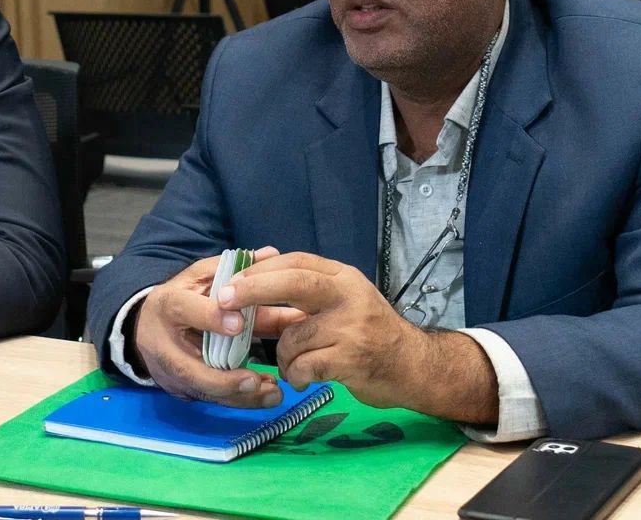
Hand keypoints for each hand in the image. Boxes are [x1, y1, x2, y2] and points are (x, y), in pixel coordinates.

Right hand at [131, 246, 299, 408]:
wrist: (145, 327)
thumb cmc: (180, 298)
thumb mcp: (199, 277)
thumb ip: (232, 268)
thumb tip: (271, 253)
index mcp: (169, 305)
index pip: (187, 310)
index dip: (212, 318)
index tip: (239, 325)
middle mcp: (164, 344)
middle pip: (190, 369)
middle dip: (225, 380)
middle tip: (257, 379)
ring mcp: (171, 372)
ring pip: (205, 391)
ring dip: (240, 396)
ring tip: (273, 394)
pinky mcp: (181, 390)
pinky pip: (211, 400)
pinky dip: (240, 400)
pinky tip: (265, 395)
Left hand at [220, 252, 498, 422]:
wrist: (416, 366)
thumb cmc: (372, 333)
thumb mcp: (344, 302)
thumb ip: (307, 295)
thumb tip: (251, 289)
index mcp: (342, 277)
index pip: (296, 262)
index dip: (260, 270)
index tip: (230, 280)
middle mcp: (347, 295)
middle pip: (294, 282)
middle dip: (254, 289)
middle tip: (224, 300)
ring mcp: (351, 326)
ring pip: (294, 336)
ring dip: (284, 357)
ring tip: (295, 366)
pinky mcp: (352, 358)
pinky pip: (305, 366)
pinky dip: (297, 375)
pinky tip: (306, 379)